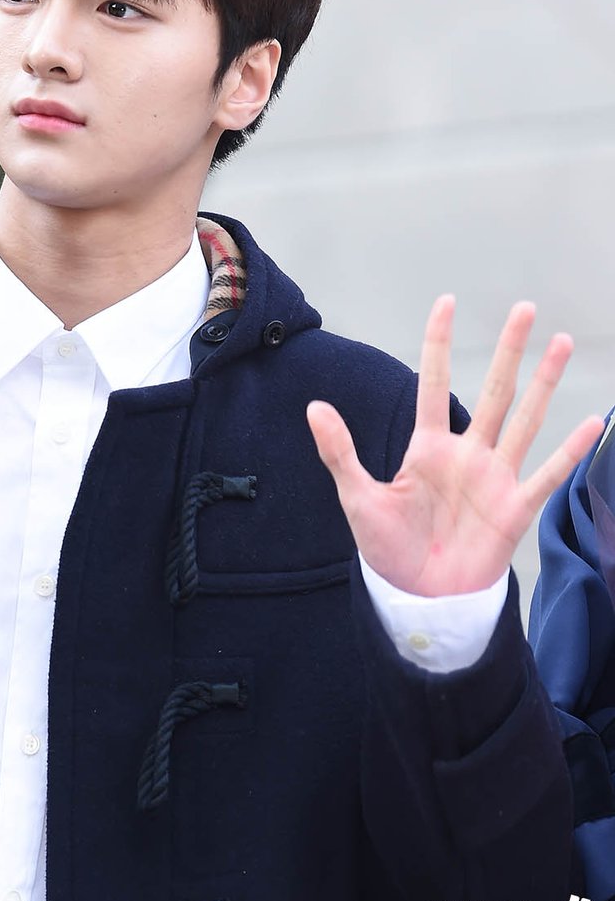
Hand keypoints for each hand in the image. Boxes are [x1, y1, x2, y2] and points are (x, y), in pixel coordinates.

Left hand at [306, 296, 604, 596]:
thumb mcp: (357, 496)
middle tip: (523, 308)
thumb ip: (340, 451)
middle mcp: (467, 453)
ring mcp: (494, 478)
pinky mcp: (514, 508)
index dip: (439, 344)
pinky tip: (591, 421)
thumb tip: (314, 406)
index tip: (446, 303)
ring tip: (562, 342)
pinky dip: (569, 450)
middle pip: (492, 390)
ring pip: (524, 418)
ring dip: (543, 382)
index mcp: (427, 446)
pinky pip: (546, 473)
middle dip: (509, 350)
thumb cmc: (388, 548)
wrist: (418, 596)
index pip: (434, 383)